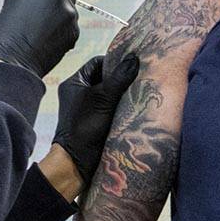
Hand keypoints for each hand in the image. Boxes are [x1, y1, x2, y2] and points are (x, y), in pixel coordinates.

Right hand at [0, 0, 79, 77]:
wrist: (14, 60)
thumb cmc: (9, 30)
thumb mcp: (10, 1)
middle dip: (59, 0)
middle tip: (42, 14)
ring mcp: (70, 16)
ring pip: (71, 11)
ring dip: (61, 17)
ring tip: (41, 29)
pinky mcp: (74, 32)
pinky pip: (72, 27)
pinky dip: (63, 31)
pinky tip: (47, 39)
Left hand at [53, 54, 139, 183]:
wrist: (77, 162)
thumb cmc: (85, 126)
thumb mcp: (103, 99)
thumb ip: (119, 79)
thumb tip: (134, 58)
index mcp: (75, 82)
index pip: (97, 63)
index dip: (115, 61)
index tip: (133, 63)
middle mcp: (81, 93)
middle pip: (105, 78)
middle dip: (122, 77)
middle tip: (142, 75)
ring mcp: (89, 107)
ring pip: (111, 93)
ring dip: (125, 92)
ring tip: (144, 88)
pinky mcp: (98, 121)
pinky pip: (113, 107)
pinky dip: (124, 105)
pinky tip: (138, 105)